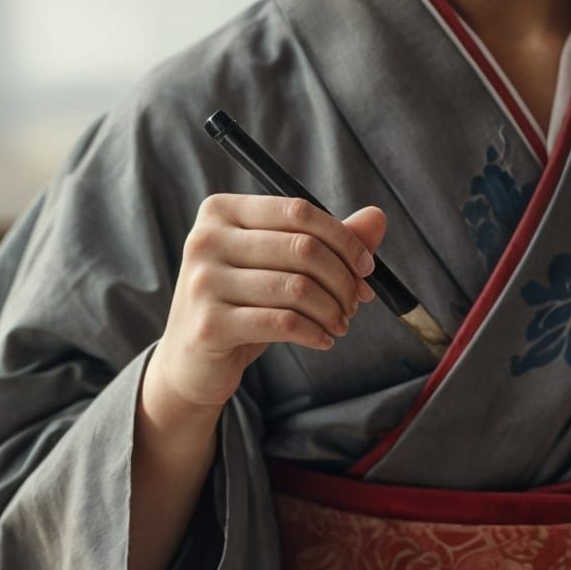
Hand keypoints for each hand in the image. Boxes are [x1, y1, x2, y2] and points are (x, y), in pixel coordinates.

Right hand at [149, 192, 387, 413]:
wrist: (193, 358)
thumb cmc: (243, 302)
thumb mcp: (280, 264)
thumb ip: (327, 239)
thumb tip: (377, 218)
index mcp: (222, 211)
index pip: (298, 210)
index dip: (343, 238)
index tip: (366, 267)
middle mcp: (205, 239)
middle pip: (302, 248)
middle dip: (343, 279)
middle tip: (356, 302)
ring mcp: (203, 282)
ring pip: (297, 288)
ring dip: (333, 309)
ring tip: (341, 323)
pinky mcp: (209, 324)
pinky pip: (283, 323)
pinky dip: (315, 332)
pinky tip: (323, 339)